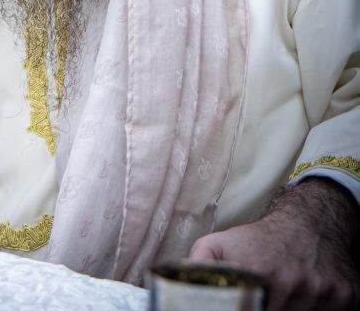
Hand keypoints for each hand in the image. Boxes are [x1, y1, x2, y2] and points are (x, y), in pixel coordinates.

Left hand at [189, 178, 359, 309]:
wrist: (311, 220)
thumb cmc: (262, 239)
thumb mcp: (222, 244)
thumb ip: (198, 265)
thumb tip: (178, 284)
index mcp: (259, 276)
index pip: (247, 308)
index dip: (245, 308)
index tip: (245, 304)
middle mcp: (292, 285)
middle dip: (269, 310)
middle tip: (265, 299)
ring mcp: (322, 292)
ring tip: (285, 297)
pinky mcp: (346, 298)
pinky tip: (310, 299)